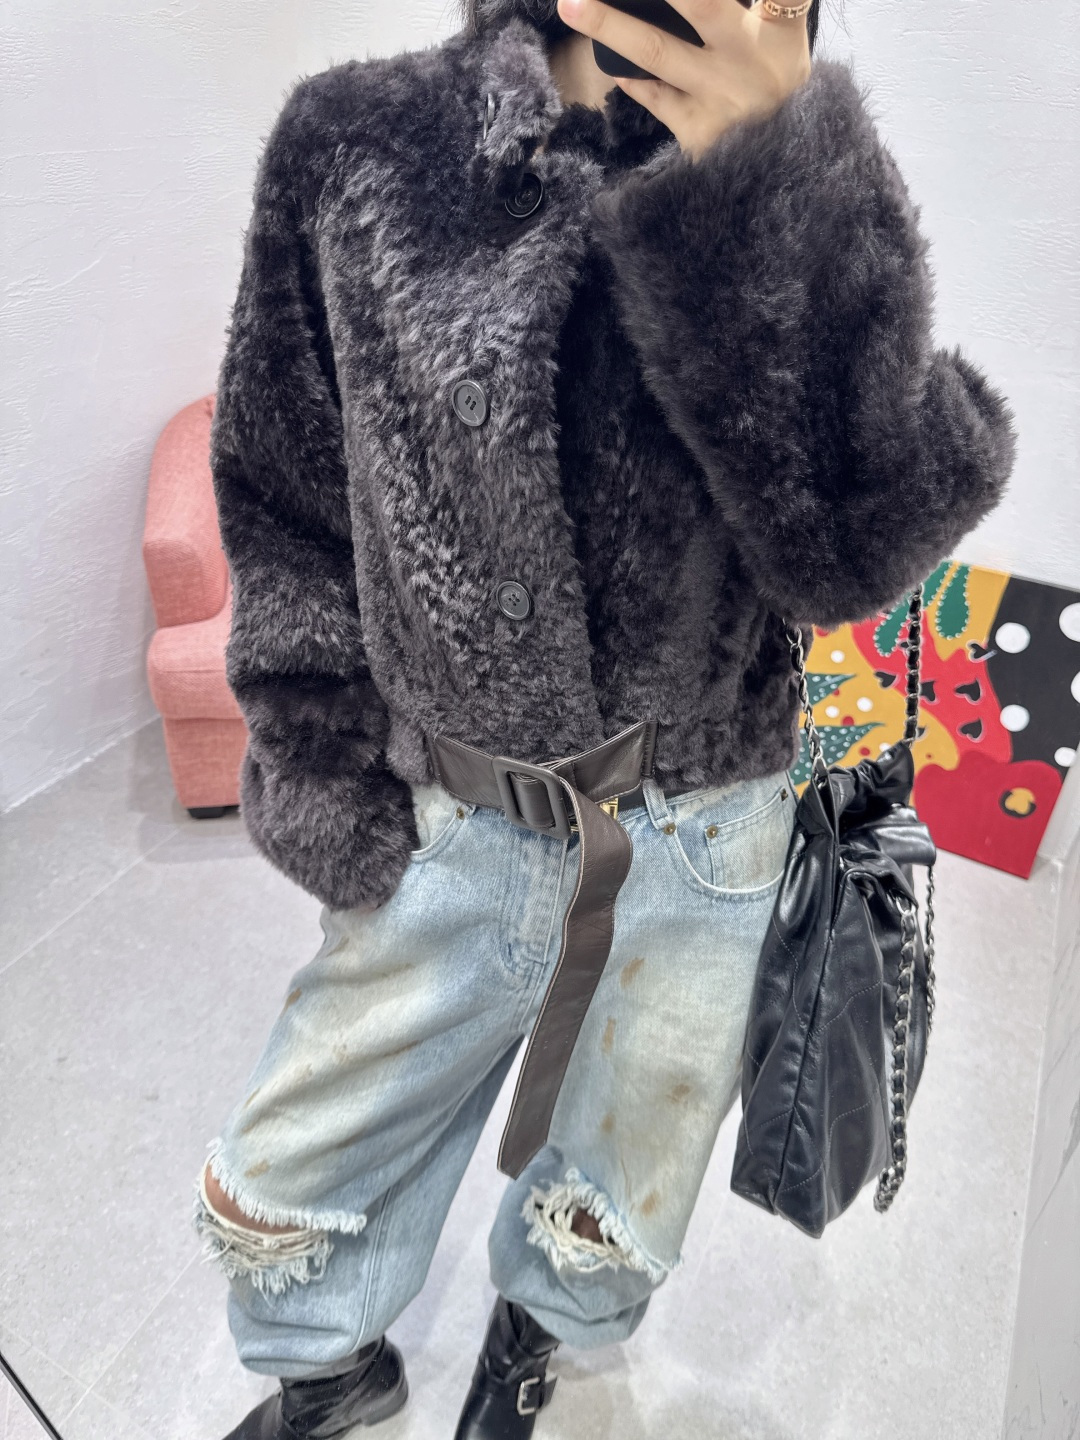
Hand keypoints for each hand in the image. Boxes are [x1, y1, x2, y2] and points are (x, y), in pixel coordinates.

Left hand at [555, 0, 811, 159]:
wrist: (782, 169)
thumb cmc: (780, 86)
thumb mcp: (787, 42)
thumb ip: (766, 5)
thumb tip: (707, 4)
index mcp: (778, 34)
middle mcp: (748, 63)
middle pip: (701, 5)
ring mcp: (718, 100)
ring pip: (658, 52)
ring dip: (610, 26)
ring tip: (571, 5)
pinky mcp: (695, 132)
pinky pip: (653, 95)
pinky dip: (630, 75)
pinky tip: (604, 55)